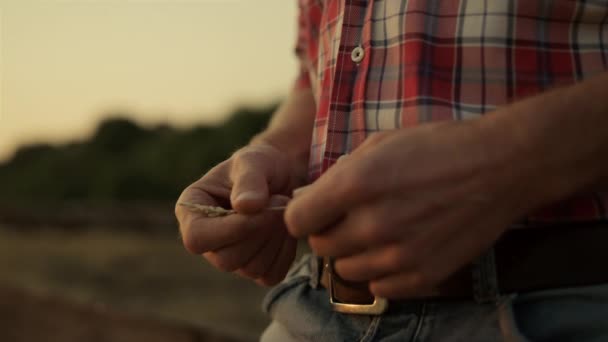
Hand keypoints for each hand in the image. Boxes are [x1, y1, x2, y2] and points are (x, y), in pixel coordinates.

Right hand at [176, 143, 301, 285]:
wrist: (284, 176)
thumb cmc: (261, 164)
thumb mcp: (254, 161)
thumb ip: (249, 180)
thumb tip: (245, 206)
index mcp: (192, 211)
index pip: (196, 239)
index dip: (228, 230)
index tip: (257, 208)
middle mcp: (207, 239)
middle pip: (226, 259)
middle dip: (259, 232)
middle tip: (280, 202)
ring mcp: (230, 257)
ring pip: (250, 269)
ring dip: (274, 240)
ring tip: (283, 210)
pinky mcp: (255, 268)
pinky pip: (270, 275)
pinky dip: (284, 253)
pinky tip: (286, 229)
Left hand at [285, 120, 541, 297]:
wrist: (499, 166)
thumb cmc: (438, 147)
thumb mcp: (380, 144)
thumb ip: (340, 175)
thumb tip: (312, 199)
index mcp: (356, 184)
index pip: (297, 221)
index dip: (303, 215)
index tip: (315, 211)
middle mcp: (372, 223)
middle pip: (319, 248)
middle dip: (328, 232)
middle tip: (350, 218)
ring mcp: (398, 254)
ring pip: (345, 270)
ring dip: (353, 254)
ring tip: (377, 232)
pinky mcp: (423, 275)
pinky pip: (378, 287)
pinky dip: (381, 272)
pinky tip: (397, 249)